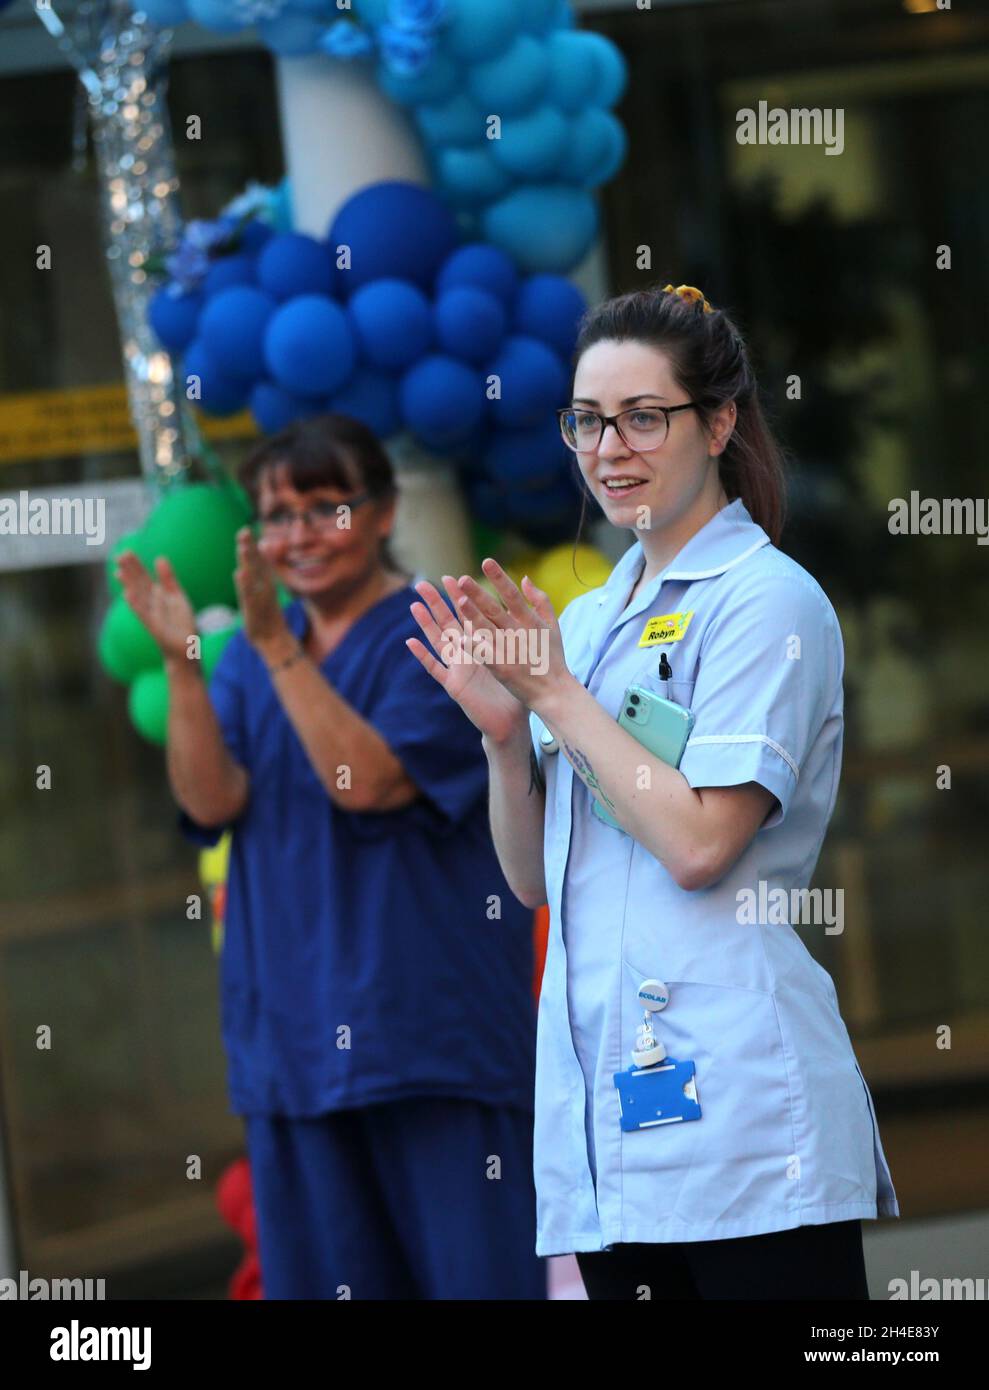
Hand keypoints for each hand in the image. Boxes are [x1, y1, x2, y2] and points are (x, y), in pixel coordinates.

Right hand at [115, 550, 196, 663]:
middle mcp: (150, 603)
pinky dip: (135, 604)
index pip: (143, 577)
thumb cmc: (181, 622)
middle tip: (119, 556)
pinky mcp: (154, 627)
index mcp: (156, 595)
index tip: (125, 552)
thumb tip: (159, 557)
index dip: (135, 565)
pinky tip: (127, 594)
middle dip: (130, 571)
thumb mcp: (176, 596)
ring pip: (138, 597)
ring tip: (119, 572)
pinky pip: (143, 614)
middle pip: (138, 584)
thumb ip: (168, 578)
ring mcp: (151, 614)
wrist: (186, 647)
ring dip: (129, 585)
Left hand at [234, 526, 291, 654]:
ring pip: (253, 576)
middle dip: (249, 547)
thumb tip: (256, 562)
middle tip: (243, 530)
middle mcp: (264, 586)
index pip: (257, 560)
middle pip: (256, 563)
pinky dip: (245, 584)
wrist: (273, 639)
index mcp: (264, 582)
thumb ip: (259, 576)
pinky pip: (250, 594)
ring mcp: (260, 597)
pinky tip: (239, 574)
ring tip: (241, 547)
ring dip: (248, 561)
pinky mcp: (255, 609)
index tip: (244, 529)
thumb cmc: (265, 615)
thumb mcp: (262, 593)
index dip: (251, 545)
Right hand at [406, 575, 528, 743]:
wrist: (511, 722)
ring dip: (426, 624)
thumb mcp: (520, 657)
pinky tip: (410, 642)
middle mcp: (467, 655)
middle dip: (436, 604)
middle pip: (448, 623)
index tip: (453, 577)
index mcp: (483, 645)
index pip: (469, 616)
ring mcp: (458, 669)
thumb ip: (522, 633)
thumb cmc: (517, 690)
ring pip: (439, 641)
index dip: (460, 597)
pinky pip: (436, 669)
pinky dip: (423, 656)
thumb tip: (528, 617)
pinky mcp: (455, 686)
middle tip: (423, 584)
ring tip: (414, 605)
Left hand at [450, 558, 571, 712]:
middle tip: (463, 579)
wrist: (554, 692)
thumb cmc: (552, 658)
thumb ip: (540, 600)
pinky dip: (474, 647)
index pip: (512, 594)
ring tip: (459, 600)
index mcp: (530, 621)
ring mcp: (510, 651)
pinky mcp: (503, 669)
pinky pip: (485, 655)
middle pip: (495, 610)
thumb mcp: (553, 626)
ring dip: (473, 615)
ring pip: (487, 630)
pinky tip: (460, 637)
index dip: (499, 578)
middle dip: (479, 594)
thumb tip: (524, 578)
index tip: (486, 561)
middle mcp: (519, 633)